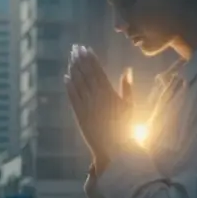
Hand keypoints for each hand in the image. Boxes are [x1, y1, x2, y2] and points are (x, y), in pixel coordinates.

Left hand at [65, 46, 132, 165]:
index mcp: (110, 93)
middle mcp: (97, 98)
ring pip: (78, 83)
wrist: (116, 149)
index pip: (98, 71)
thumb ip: (127, 88)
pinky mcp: (80, 116)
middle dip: (80, 59)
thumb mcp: (130, 106)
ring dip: (73, 69)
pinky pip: (73, 98)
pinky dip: (69, 87)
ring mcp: (87, 106)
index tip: (86, 48)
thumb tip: (127, 70)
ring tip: (70, 58)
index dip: (91, 59)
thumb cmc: (126, 128)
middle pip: (86, 74)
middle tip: (75, 47)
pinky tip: (66, 77)